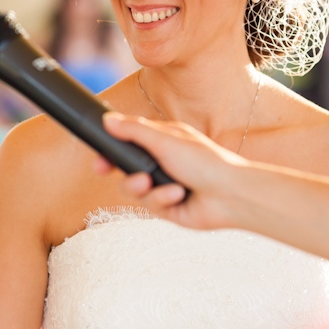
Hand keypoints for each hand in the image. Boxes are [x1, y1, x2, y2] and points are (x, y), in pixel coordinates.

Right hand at [100, 112, 244, 228]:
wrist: (230, 194)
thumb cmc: (205, 161)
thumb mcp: (165, 140)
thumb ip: (134, 130)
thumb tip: (107, 120)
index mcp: (160, 142)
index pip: (127, 144)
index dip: (110, 151)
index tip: (98, 156)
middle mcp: (160, 164)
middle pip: (124, 169)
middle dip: (117, 170)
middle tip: (105, 170)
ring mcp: (162, 186)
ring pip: (132, 189)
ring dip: (140, 187)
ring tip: (151, 183)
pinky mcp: (167, 208)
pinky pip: (149, 205)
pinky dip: (161, 199)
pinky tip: (178, 195)